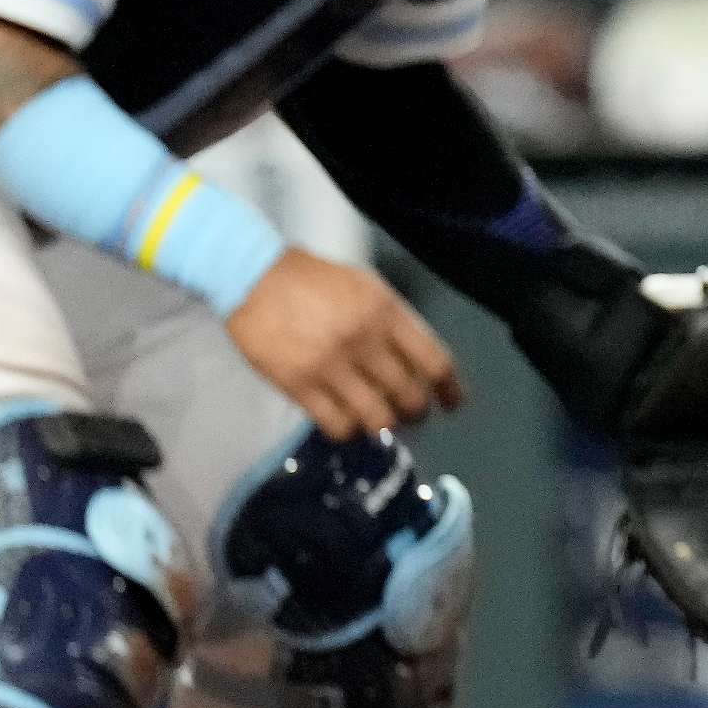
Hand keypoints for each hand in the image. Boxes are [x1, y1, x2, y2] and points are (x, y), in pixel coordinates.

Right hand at [225, 250, 464, 441]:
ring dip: (384, 426)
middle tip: (411, 415)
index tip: (453, 404)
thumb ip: (394, 323)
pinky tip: (346, 423)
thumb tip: (418, 363)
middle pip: (410, 396)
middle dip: (417, 412)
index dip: (449, 389)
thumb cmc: (314, 280)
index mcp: (386, 312)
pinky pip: (337, 426)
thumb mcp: (366, 288)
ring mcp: (331, 365)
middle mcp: (365, 340)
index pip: (434, 362)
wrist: (254, 275)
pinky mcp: (299, 385)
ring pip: (377, 419)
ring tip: (379, 422)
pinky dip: (348, 431)